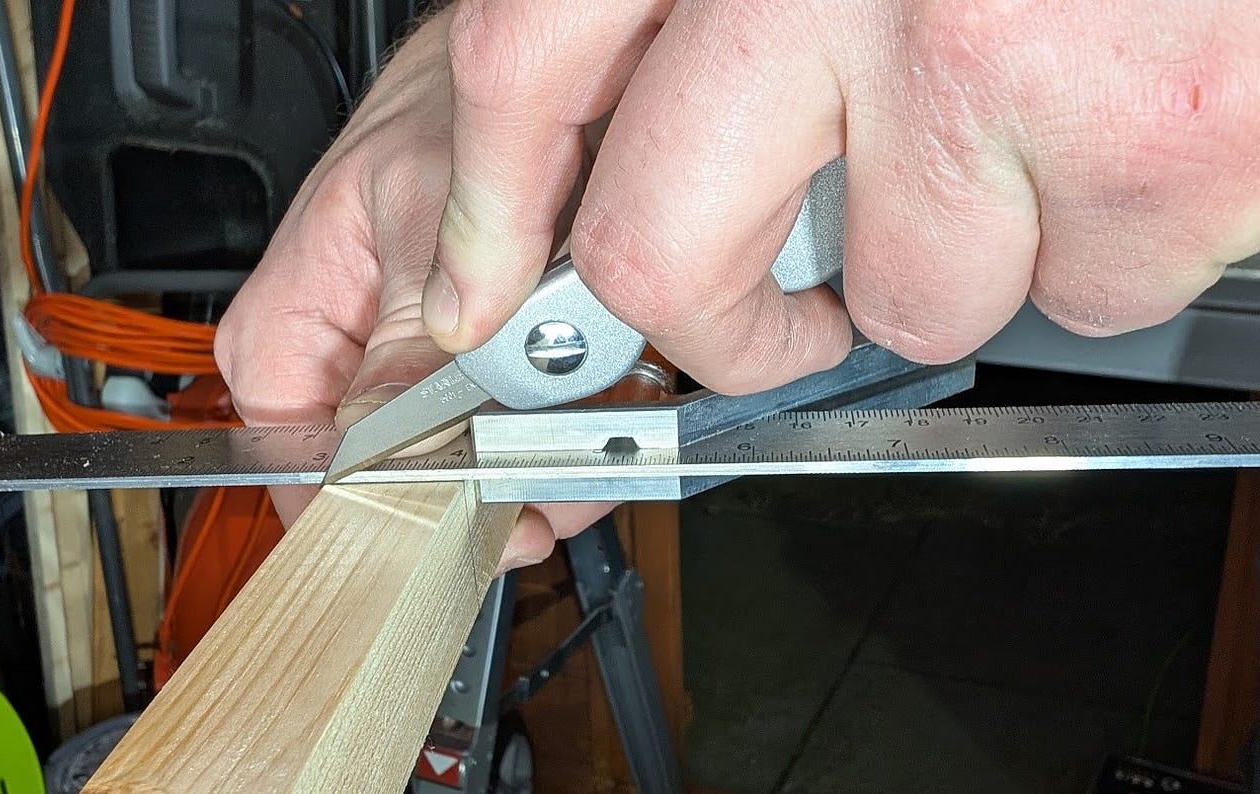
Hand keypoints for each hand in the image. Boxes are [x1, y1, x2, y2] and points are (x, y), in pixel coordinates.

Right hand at [214, 9, 610, 571]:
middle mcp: (349, 346)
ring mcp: (418, 354)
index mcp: (293, 318)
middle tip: (541, 504)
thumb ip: (406, 337)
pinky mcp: (480, 352)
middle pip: (391, 471)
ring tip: (591, 451)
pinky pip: (511, 418)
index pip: (288, 453)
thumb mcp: (426, 208)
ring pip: (459, 455)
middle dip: (476, 496)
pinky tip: (605, 412)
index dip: (359, 511)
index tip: (430, 541)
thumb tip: (389, 452)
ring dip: (534, 464)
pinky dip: (566, 425)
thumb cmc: (451, 95)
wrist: (530, 60)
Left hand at [424, 0, 1259, 393]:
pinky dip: (1110, 248)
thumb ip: (744, 9)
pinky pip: (1086, 291)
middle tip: (772, 327)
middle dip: (721, 331)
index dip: (495, 200)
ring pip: (904, 295)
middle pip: (660, 251)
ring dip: (962, 261)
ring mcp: (987, 61)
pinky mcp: (1154, 142)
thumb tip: (650, 137)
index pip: (529, 61)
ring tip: (1038, 141)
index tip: (487, 288)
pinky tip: (1137, 136)